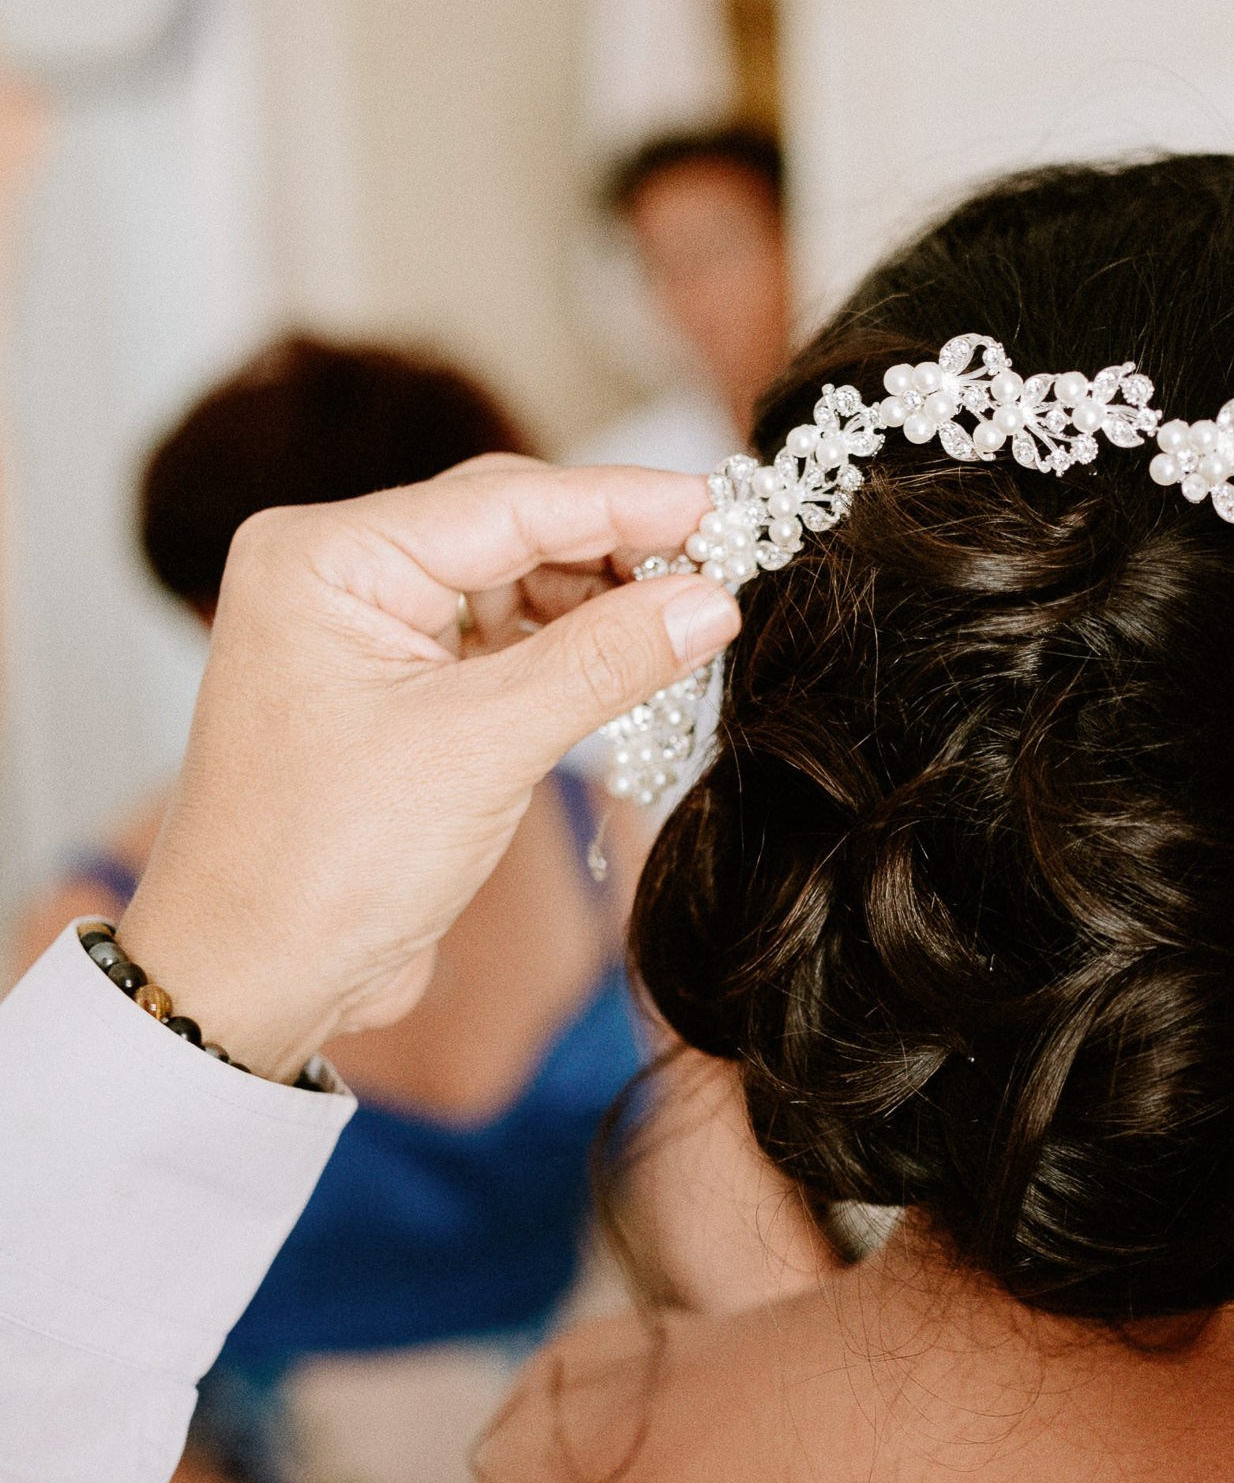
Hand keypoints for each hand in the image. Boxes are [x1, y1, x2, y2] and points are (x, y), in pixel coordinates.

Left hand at [122, 459, 737, 1076]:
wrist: (256, 978)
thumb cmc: (322, 866)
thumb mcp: (482, 750)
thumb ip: (604, 663)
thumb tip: (711, 600)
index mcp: (328, 559)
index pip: (506, 503)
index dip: (626, 503)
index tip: (725, 508)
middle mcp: (339, 576)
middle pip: (510, 529)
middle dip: (618, 549)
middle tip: (727, 564)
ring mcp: (366, 634)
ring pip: (512, 583)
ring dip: (598, 603)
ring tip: (688, 624)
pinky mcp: (396, 691)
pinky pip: (499, 642)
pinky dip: (567, 651)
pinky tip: (632, 663)